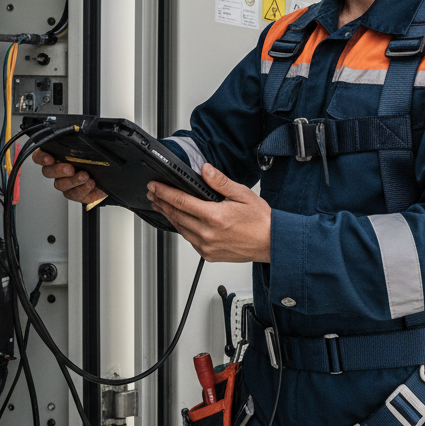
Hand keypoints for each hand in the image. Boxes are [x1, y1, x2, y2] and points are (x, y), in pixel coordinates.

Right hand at [32, 150, 106, 204]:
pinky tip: (90, 184)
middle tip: (70, 168)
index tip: (49, 159)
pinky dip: (83, 189)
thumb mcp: (89, 149)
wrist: (109, 177)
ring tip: (85, 176)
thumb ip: (80, 144)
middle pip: (48, 172)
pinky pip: (75, 194)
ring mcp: (66, 184)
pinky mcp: (76, 194)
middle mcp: (58, 172)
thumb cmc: (96, 161)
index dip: (41, 158)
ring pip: (61, 185)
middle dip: (58, 170)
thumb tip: (81, 134)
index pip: (40, 157)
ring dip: (73, 180)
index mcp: (57, 158)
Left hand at [147, 162, 270, 262]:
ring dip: (169, 216)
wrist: (271, 243)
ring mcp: (207, 246)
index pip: (181, 201)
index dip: (164, 192)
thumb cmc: (260, 221)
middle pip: (176, 215)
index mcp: (214, 216)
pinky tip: (180, 221)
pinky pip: (189, 240)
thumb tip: (205, 170)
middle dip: (162, 202)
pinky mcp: (209, 255)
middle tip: (153, 194)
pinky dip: (182, 229)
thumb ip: (220, 182)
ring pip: (180, 229)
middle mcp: (207, 233)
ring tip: (161, 206)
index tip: (154, 186)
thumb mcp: (243, 194)